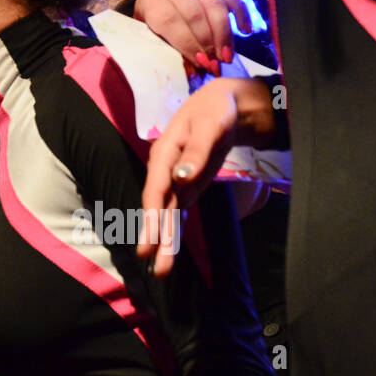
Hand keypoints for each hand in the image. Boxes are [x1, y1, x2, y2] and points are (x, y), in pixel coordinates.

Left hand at [132, 0, 254, 75]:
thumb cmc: (151, 25)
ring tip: (227, 56)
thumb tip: (194, 72)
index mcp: (152, 0)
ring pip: (214, 3)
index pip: (169, 20)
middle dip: (208, 42)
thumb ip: (169, 50)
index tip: (201, 63)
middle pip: (195, 13)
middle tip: (216, 64)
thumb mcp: (151, 37)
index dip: (186, 44)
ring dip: (224, 32)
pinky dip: (241, 13)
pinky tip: (245, 31)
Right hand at [137, 77, 274, 276]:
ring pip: (168, 214)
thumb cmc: (215, 111)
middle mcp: (166, 170)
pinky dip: (173, 230)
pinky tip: (169, 251)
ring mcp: (177, 180)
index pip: (156, 189)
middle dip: (156, 237)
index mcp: (164, 153)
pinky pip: (179, 212)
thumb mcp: (210, 126)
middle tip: (155, 266)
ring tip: (162, 270)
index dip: (152, 216)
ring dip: (165, 240)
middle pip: (159, 207)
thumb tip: (181, 178)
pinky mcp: (189, 185)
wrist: (226, 105)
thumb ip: (195, 152)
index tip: (149, 242)